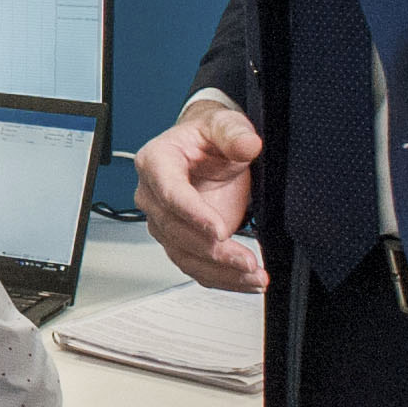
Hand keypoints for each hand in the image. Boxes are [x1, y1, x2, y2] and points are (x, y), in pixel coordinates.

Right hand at [137, 100, 270, 293]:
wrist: (208, 152)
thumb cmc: (208, 138)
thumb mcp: (224, 125)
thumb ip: (234, 133)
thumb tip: (248, 144)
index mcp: (156, 161)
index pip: (169, 192)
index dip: (193, 214)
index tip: (221, 230)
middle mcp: (152, 195)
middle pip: (175, 230)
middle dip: (213, 251)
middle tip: (246, 260)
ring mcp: (164, 221)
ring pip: (184, 256)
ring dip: (220, 271)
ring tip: (255, 276)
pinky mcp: (180, 241)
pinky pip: (195, 267)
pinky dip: (222, 278)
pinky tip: (247, 282)